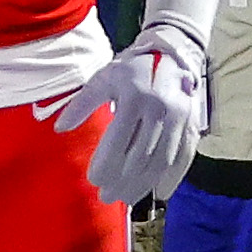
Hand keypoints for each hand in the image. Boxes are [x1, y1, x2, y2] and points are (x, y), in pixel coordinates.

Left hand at [47, 22, 207, 207]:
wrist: (171, 54)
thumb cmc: (130, 69)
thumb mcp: (102, 79)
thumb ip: (81, 103)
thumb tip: (59, 128)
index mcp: (134, 97)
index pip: (120, 138)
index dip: (107, 163)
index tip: (93, 180)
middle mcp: (160, 110)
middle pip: (141, 154)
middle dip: (123, 179)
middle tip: (106, 196)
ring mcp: (179, 119)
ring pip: (161, 160)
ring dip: (143, 183)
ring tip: (125, 198)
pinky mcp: (191, 125)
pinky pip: (184, 156)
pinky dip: (172, 177)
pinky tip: (159, 193)